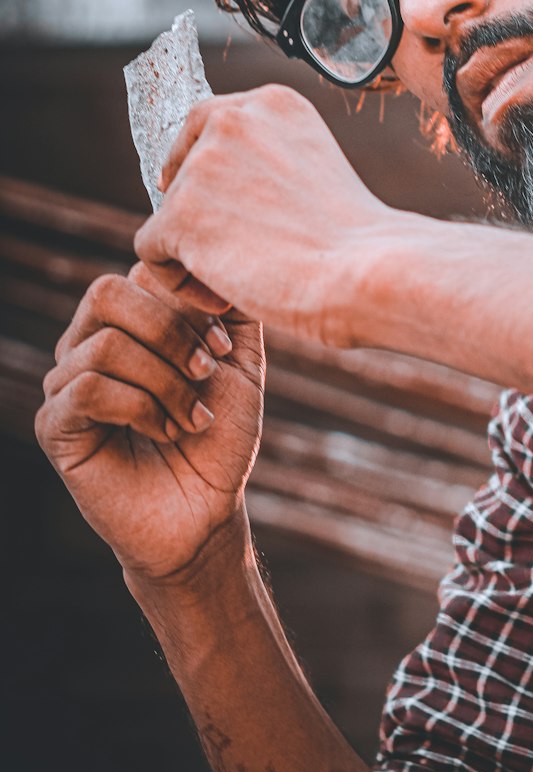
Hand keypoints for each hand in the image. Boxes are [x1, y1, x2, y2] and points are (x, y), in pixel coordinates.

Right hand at [35, 264, 263, 583]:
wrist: (206, 511)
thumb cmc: (219, 437)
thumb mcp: (239, 363)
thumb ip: (233, 309)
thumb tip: (220, 259)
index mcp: (128, 322)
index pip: (140, 271)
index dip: (188, 300)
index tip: (222, 346)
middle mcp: (87, 343)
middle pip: (108, 293)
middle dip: (169, 330)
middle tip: (205, 371)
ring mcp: (65, 383)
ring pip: (106, 345)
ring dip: (165, 382)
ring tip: (193, 417)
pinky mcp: (55, 425)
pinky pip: (89, 389)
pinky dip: (141, 408)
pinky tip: (167, 432)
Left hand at [133, 85, 397, 343]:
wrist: (371, 272)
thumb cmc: (357, 241)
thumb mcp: (315, 171)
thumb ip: (268, 162)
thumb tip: (220, 188)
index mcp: (272, 102)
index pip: (209, 125)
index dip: (206, 172)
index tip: (223, 208)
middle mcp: (233, 118)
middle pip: (180, 168)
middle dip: (195, 210)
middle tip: (231, 249)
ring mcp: (203, 164)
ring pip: (168, 218)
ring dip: (199, 254)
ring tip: (249, 281)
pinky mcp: (180, 213)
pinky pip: (153, 253)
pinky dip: (183, 283)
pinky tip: (227, 297)